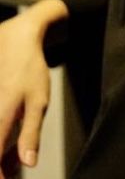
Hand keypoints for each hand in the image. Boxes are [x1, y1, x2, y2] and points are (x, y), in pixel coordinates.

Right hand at [0, 0, 67, 176]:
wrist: (16, 40)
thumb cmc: (30, 70)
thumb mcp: (38, 101)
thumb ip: (31, 133)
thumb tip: (28, 164)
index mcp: (0, 117)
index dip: (1, 174)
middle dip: (2, 166)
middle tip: (13, 172)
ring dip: (2, 155)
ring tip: (12, 164)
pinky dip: (2, 143)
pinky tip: (11, 153)